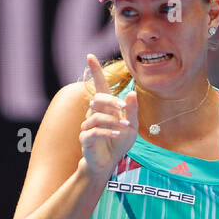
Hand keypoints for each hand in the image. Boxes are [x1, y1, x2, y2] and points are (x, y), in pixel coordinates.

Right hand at [78, 53, 137, 179]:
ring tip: (125, 127)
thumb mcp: (131, 126)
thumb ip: (132, 110)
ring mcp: (87, 126)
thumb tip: (132, 93)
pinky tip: (117, 134)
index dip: (95, 71)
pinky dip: (107, 132)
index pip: (99, 86)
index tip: (90, 56)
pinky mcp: (85, 139)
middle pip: (98, 99)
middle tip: (125, 107)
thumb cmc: (119, 143)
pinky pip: (94, 131)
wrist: (107, 163)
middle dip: (112, 101)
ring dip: (113, 120)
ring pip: (97, 116)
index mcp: (105, 108)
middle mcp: (94, 114)